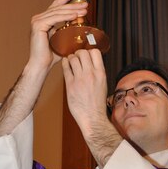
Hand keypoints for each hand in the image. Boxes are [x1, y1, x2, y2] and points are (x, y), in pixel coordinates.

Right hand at [28, 0, 87, 72]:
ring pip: (58, 12)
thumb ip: (67, 32)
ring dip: (72, 10)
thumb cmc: (51, 56)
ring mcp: (37, 21)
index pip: (56, 6)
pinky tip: (75, 16)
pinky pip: (55, 18)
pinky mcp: (38, 25)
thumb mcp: (61, 40)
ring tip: (84, 10)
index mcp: (43, 20)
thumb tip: (80, 28)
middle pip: (58, 7)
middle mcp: (38, 18)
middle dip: (73, 4)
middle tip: (85, 4)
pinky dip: (66, 16)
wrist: (41, 66)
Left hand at [62, 49, 121, 167]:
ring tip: (71, 62)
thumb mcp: (103, 84)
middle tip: (76, 57)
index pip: (95, 52)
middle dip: (78, 53)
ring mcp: (80, 79)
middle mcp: (91, 74)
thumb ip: (97, 72)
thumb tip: (92, 62)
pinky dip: (65, 64)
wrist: (93, 118)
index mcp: (101, 73)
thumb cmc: (97, 103)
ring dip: (71, 58)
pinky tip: (66, 65)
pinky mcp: (70, 85)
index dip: (89, 50)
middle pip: (82, 52)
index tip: (86, 54)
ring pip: (73, 58)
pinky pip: (66, 68)